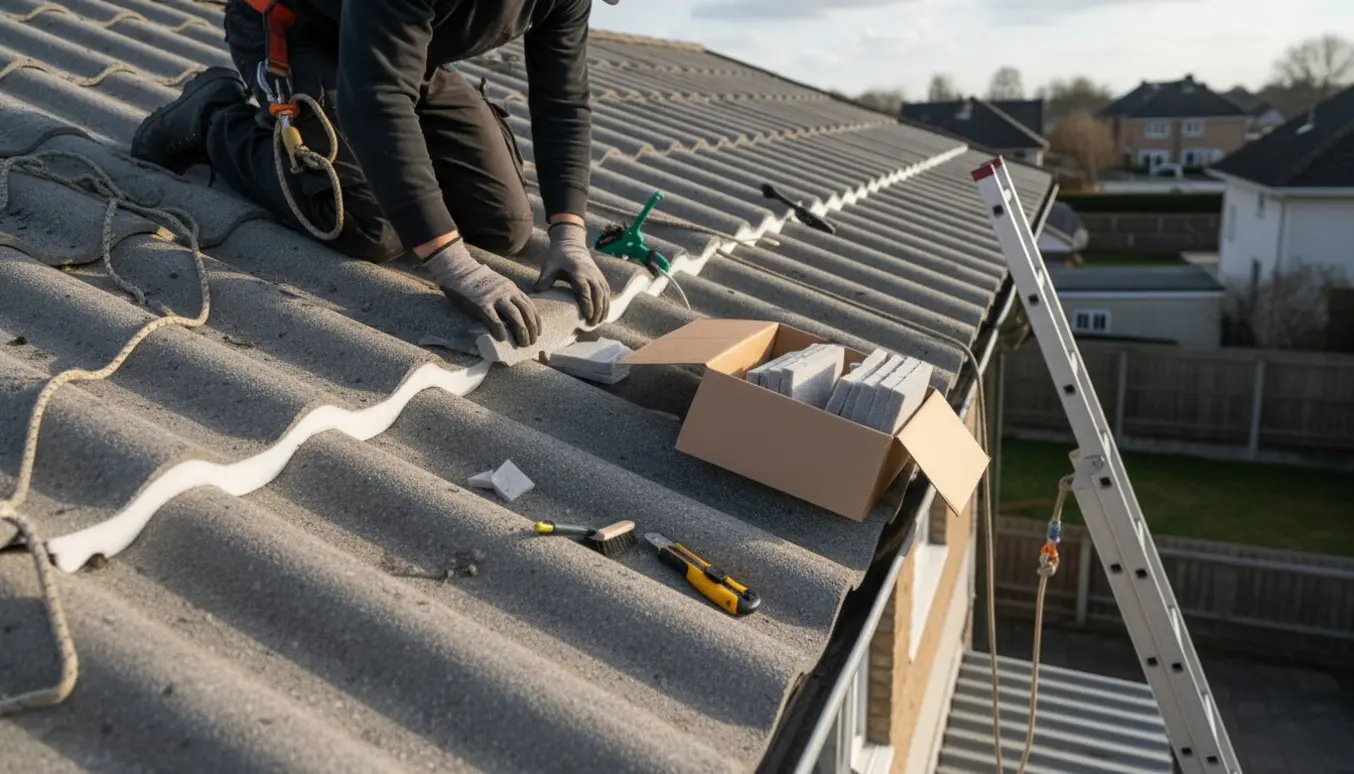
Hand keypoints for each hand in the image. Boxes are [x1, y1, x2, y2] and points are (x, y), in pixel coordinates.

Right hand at [425, 239, 541, 345]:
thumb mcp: (497, 284)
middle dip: (531, 329)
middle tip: (531, 343)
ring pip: (515, 316)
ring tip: (523, 344)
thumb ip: (505, 297)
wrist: (458, 268)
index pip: (530, 306)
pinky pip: (494, 319)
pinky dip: (500, 330)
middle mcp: (507, 292)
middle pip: (526, 313)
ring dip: (521, 332)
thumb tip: (510, 318)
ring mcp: (494, 297)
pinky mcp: (481, 304)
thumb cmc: (475, 280)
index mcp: (511, 288)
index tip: (537, 333)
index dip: (536, 321)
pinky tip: (503, 339)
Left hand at [534, 222, 610, 326]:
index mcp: (578, 272)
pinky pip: (606, 291)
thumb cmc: (557, 257)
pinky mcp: (600, 277)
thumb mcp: (549, 266)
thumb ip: (544, 279)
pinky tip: (603, 314)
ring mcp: (597, 275)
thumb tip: (536, 291)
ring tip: (598, 323)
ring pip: (604, 294)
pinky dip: (606, 303)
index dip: (587, 303)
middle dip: (597, 310)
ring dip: (603, 309)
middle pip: (598, 294)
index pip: (585, 290)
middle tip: (592, 325)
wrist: (570, 243)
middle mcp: (590, 274)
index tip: (587, 316)